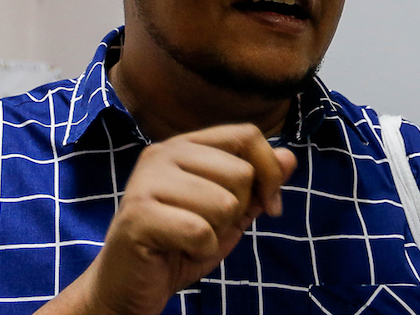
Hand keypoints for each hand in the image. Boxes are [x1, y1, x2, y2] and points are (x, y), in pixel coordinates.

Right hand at [36, 123, 297, 314]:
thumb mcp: (229, 213)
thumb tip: (290, 157)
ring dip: (217, 233)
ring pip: (225, 203)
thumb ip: (257, 184)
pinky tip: (178, 250)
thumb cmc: (179, 244)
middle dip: (238, 211)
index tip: (269, 205)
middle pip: (241, 173)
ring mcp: (147, 181)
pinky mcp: (139, 214)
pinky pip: (202, 231)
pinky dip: (200, 250)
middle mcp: (163, 153)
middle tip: (207, 226)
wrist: (128, 285)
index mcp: (184, 145)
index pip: (246, 134)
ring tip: (189, 237)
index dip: (270, 171)